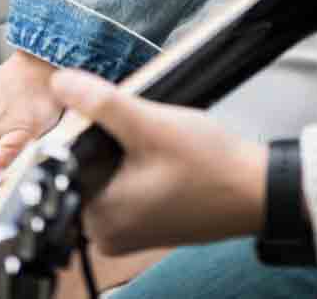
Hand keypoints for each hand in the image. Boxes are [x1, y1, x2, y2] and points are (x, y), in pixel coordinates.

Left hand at [50, 69, 267, 255]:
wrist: (257, 191)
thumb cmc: (211, 166)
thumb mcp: (151, 126)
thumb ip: (102, 105)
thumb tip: (59, 83)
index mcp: (99, 218)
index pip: (61, 165)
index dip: (76, 130)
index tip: (107, 118)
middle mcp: (105, 233)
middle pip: (79, 168)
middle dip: (99, 140)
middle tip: (138, 128)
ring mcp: (124, 232)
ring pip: (100, 173)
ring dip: (116, 149)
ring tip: (150, 139)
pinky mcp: (141, 224)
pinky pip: (119, 185)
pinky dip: (129, 163)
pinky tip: (156, 153)